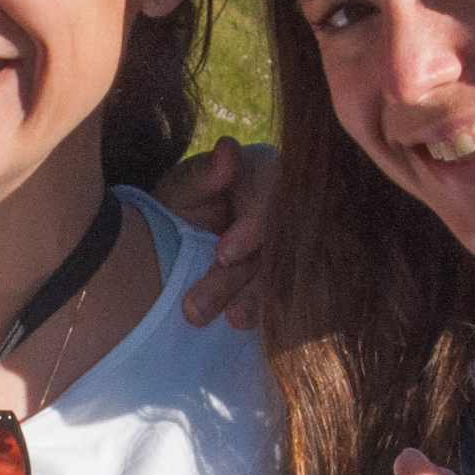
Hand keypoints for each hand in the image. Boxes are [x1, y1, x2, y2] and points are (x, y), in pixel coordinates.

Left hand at [151, 135, 277, 326]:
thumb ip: (205, 173)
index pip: (275, 199)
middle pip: (280, 245)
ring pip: (284, 276)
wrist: (178, 239)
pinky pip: (290, 297)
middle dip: (240, 279)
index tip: (223, 253)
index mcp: (269, 172)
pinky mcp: (292, 277)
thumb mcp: (185, 186)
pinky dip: (269, 311)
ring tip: (230, 322)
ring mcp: (296, 245)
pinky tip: (248, 324)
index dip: (253, 229)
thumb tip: (228, 149)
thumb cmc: (185, 202)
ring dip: (256, 301)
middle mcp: (292, 207)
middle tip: (198, 308)